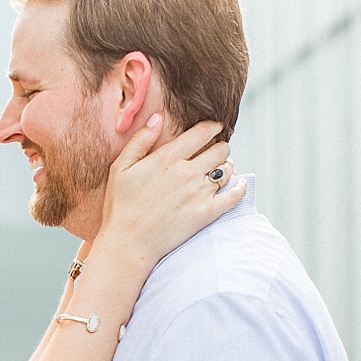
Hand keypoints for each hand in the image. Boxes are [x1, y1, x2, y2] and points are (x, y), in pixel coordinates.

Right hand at [97, 117, 241, 266]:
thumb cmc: (120, 206)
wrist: (128, 243)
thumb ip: (140, 140)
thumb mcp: (120, 168)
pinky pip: (234, 196)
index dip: (213, 126)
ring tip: (220, 169)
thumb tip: (158, 117)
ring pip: (227, 170)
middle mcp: (187, 172)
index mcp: (167, 158)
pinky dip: (240, 188)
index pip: (201, 133)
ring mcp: (199, 193)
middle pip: (220, 150)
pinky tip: (239, 184)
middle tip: (216, 150)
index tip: (216, 126)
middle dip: (220, 146)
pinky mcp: (207, 213)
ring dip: (226, 166)